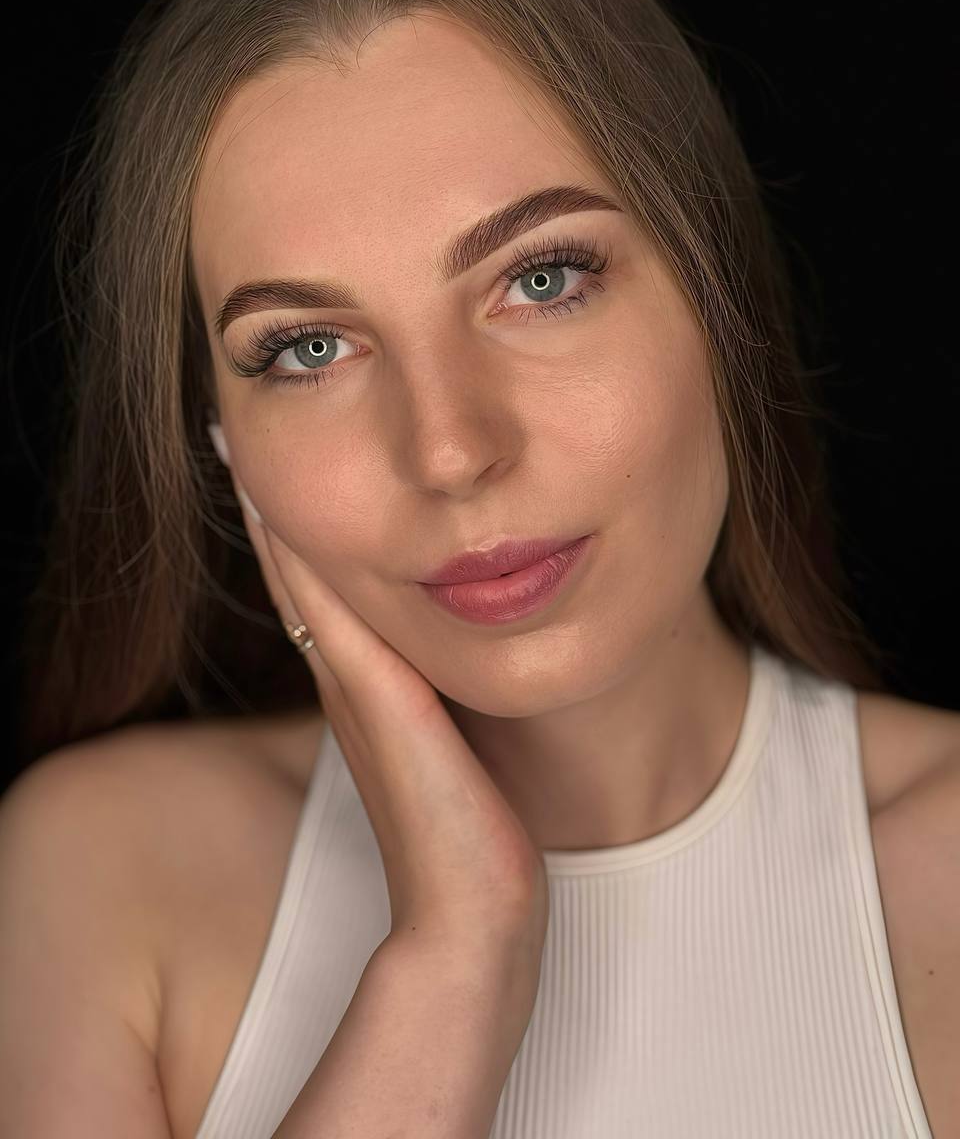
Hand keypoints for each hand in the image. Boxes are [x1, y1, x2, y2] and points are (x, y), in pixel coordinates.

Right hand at [218, 449, 548, 967]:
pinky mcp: (375, 699)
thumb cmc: (477, 835)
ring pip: (303, 579)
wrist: (473, 916)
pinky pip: (330, 607)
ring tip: (242, 441)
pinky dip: (302, 554)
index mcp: (363, 689)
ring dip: (276, 512)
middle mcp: (346, 682)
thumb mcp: (453, 745)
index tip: (273, 464)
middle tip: (237, 431)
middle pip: (297, 573)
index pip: (319, 589)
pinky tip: (283, 503)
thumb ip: (438, 699)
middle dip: (273, 502)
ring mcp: (352, 690)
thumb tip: (454, 650)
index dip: (295, 527)